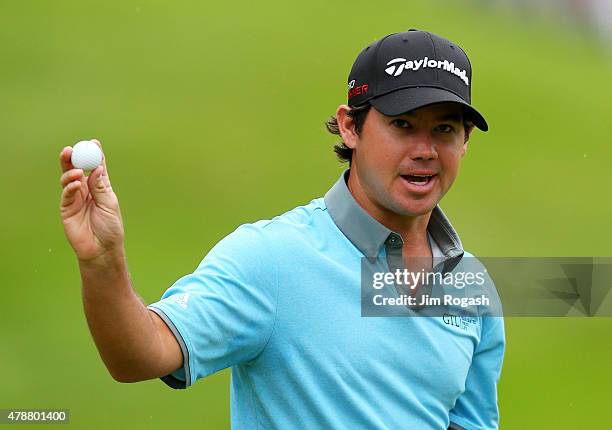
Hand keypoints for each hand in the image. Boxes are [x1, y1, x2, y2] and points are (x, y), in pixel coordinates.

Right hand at [59, 139, 124, 261]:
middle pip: (77, 169)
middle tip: (71, 148)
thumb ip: (101, 187)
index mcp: (100, 187)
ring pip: (68, 179)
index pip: (95, 168)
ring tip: (76, 172)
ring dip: (70, 172)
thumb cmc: (110, 228)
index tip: (93, 142)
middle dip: (73, 158)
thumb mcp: (109, 204)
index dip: (94, 155)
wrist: (102, 249)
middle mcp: (86, 190)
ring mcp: (75, 199)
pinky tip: (75, 184)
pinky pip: (66, 194)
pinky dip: (69, 187)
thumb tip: (97, 168)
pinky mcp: (67, 209)